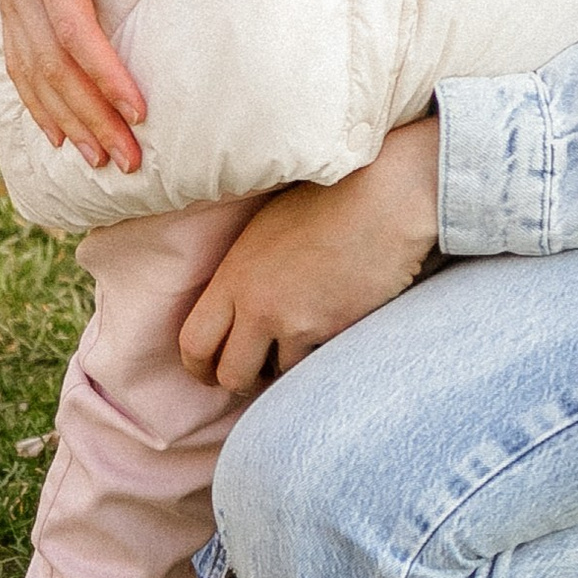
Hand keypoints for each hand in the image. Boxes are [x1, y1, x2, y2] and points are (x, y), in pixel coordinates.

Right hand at [0, 0, 145, 170]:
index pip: (73, 30)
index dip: (105, 75)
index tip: (139, 111)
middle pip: (53, 66)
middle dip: (92, 116)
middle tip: (129, 160)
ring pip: (33, 72)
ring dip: (67, 119)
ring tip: (100, 160)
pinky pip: (18, 61)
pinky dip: (37, 101)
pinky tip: (57, 132)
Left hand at [178, 116, 440, 395]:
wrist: (384, 196)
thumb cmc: (327, 198)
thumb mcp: (263, 229)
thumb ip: (241, 273)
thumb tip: (234, 306)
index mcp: (234, 276)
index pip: (194, 343)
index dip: (198, 367)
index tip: (210, 370)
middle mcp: (259, 306)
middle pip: (231, 376)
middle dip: (239, 381)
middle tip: (252, 374)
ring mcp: (298, 323)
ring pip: (280, 375)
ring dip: (287, 365)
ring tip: (301, 337)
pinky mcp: (336, 332)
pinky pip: (319, 364)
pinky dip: (321, 355)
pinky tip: (332, 327)